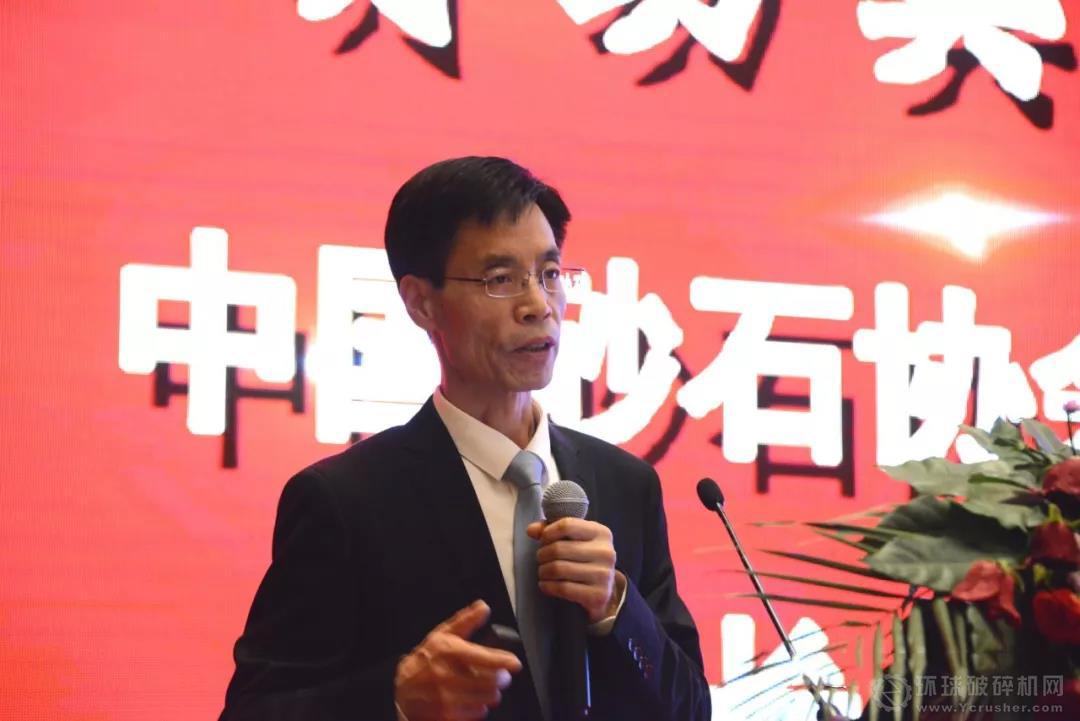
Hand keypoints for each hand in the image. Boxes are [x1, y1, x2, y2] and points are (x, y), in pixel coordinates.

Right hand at [395, 600, 521, 720]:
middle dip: (501, 678)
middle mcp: (446, 676)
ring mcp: (446, 698)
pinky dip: (481, 707)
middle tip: (502, 676)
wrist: (401, 691)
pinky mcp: (447, 716)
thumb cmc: (425, 661)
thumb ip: (465, 621)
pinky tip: (474, 700)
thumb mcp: (442, 636)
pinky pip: (477, 713)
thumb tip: (484, 607)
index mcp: (447, 652)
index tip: (514, 663)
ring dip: (493, 693)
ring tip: (489, 688)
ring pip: (487, 698)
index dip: (503, 661)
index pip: (483, 657)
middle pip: (490, 681)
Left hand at [527, 518, 625, 623]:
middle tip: (541, 558)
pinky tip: (545, 584)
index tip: (543, 540)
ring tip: (543, 571)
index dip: (548, 532)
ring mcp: (603, 574)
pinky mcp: (597, 594)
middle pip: (558, 548)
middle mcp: (605, 552)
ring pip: (558, 569)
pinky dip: (548, 586)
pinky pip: (563, 588)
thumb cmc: (585, 558)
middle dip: (542, 554)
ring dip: (543, 571)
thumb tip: (531, 530)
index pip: (567, 525)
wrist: (605, 589)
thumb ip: (552, 530)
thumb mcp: (575, 539)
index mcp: (601, 533)